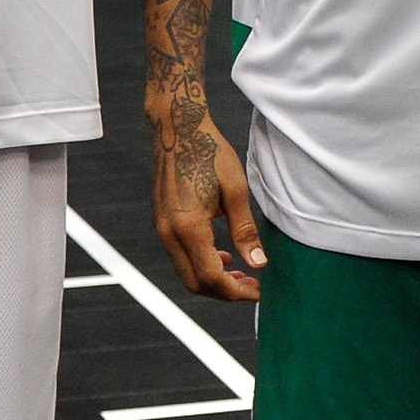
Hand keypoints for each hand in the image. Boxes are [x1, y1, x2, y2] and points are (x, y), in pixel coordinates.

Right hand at [150, 103, 266, 301]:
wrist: (177, 128)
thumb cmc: (209, 152)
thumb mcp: (235, 190)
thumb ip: (245, 231)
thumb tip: (258, 264)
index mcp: (188, 226)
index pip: (211, 277)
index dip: (236, 291)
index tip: (257, 291)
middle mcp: (168, 232)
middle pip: (194, 283)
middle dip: (224, 291)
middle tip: (251, 285)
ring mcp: (161, 227)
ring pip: (185, 271)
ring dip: (212, 278)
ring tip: (239, 272)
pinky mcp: (161, 221)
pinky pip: (179, 255)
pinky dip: (200, 263)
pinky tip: (220, 253)